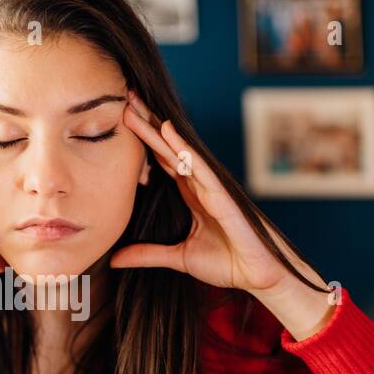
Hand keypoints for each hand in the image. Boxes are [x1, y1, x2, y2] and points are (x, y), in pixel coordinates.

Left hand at [113, 91, 333, 339]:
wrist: (258, 275)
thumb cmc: (227, 263)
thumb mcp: (178, 258)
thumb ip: (147, 254)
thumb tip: (115, 259)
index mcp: (190, 194)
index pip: (162, 161)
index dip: (144, 141)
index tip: (122, 120)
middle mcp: (199, 184)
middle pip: (167, 148)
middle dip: (147, 124)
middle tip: (125, 98)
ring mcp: (210, 186)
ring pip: (178, 151)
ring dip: (156, 128)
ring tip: (135, 105)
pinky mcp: (221, 195)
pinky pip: (199, 167)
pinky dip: (183, 148)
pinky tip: (167, 130)